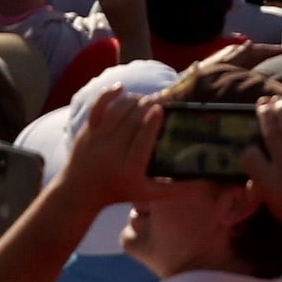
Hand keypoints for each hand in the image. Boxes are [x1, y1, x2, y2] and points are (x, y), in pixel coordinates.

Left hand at [52, 85, 162, 216]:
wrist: (81, 191)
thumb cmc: (119, 191)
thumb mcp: (147, 194)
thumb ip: (174, 188)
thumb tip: (201, 179)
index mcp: (129, 170)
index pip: (142, 141)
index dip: (151, 122)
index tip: (161, 109)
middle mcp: (111, 153)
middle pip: (131, 121)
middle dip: (146, 105)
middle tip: (160, 98)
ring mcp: (97, 140)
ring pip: (116, 111)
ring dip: (132, 100)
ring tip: (145, 99)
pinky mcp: (87, 131)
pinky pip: (97, 107)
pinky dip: (108, 94)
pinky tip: (121, 88)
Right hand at [241, 89, 281, 236]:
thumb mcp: (273, 205)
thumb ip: (261, 188)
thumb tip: (250, 179)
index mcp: (268, 182)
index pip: (249, 156)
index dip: (248, 148)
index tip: (251, 143)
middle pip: (270, 133)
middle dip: (264, 114)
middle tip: (262, 104)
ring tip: (278, 102)